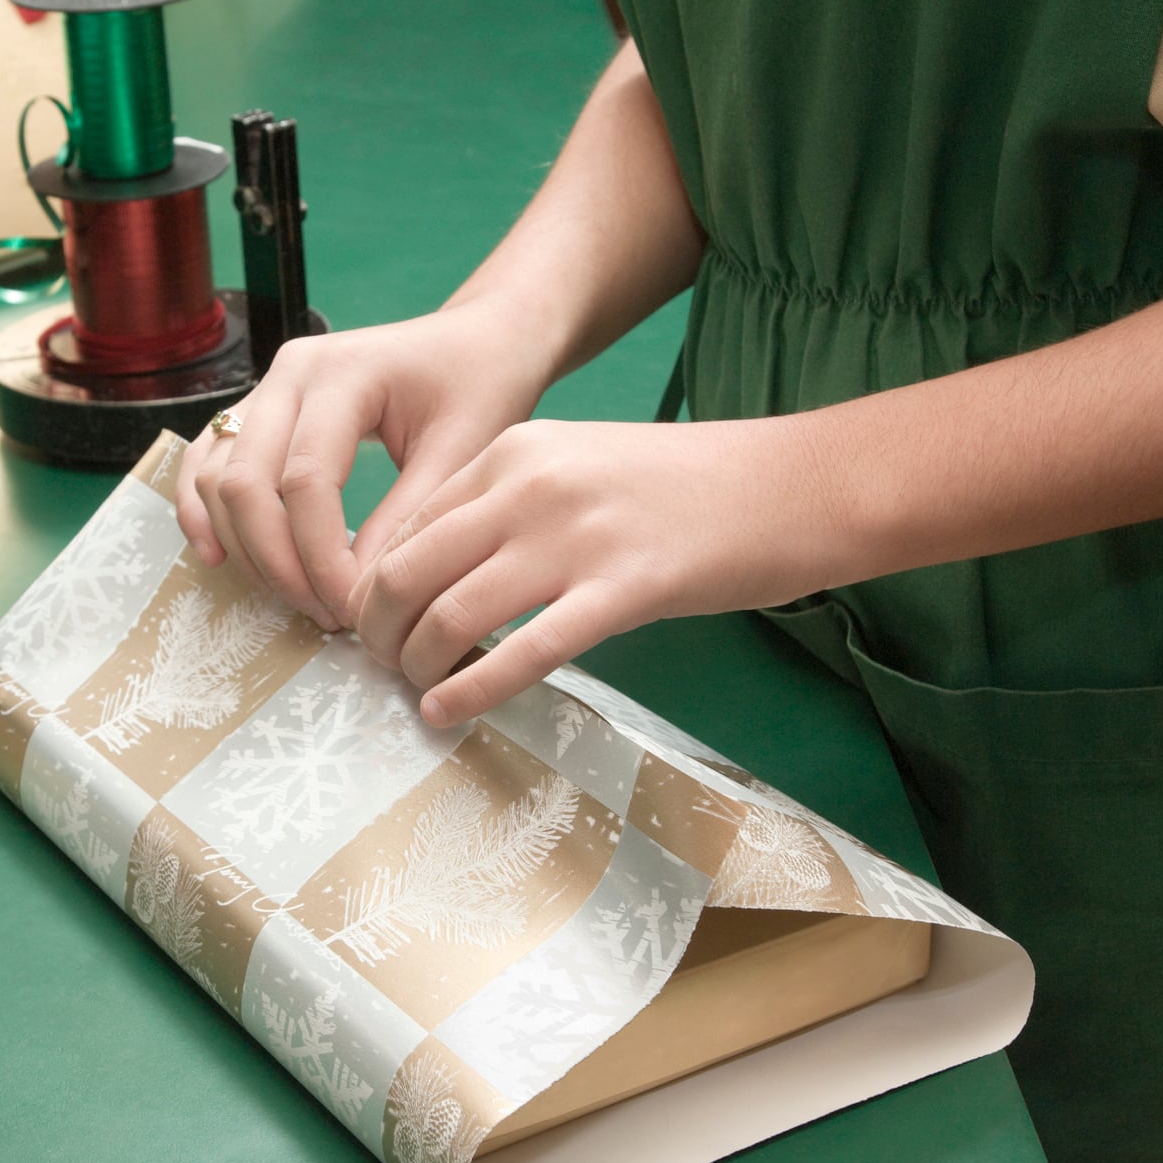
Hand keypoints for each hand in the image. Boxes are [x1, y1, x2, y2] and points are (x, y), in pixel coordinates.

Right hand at [176, 301, 554, 630]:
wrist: (477, 342)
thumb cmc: (478, 388)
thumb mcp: (463, 451)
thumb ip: (408, 518)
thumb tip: (361, 592)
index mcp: (343, 373)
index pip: (306, 480)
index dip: (320, 556)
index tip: (353, 608)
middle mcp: (291, 373)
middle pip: (246, 483)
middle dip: (277, 562)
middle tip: (324, 614)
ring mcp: (267, 387)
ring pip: (217, 478)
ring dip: (246, 548)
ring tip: (298, 598)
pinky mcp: (258, 409)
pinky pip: (207, 462)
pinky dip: (204, 513)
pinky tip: (220, 558)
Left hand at [348, 416, 848, 726]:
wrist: (791, 483)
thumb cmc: (686, 487)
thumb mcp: (579, 466)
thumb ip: (507, 505)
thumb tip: (435, 573)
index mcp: (514, 451)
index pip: (405, 524)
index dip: (373, 586)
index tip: (372, 627)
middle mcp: (530, 486)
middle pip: (406, 570)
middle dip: (376, 632)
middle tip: (379, 667)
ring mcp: (576, 538)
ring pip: (448, 613)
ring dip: (414, 666)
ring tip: (415, 692)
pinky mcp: (623, 590)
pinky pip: (522, 652)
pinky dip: (469, 691)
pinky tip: (448, 711)